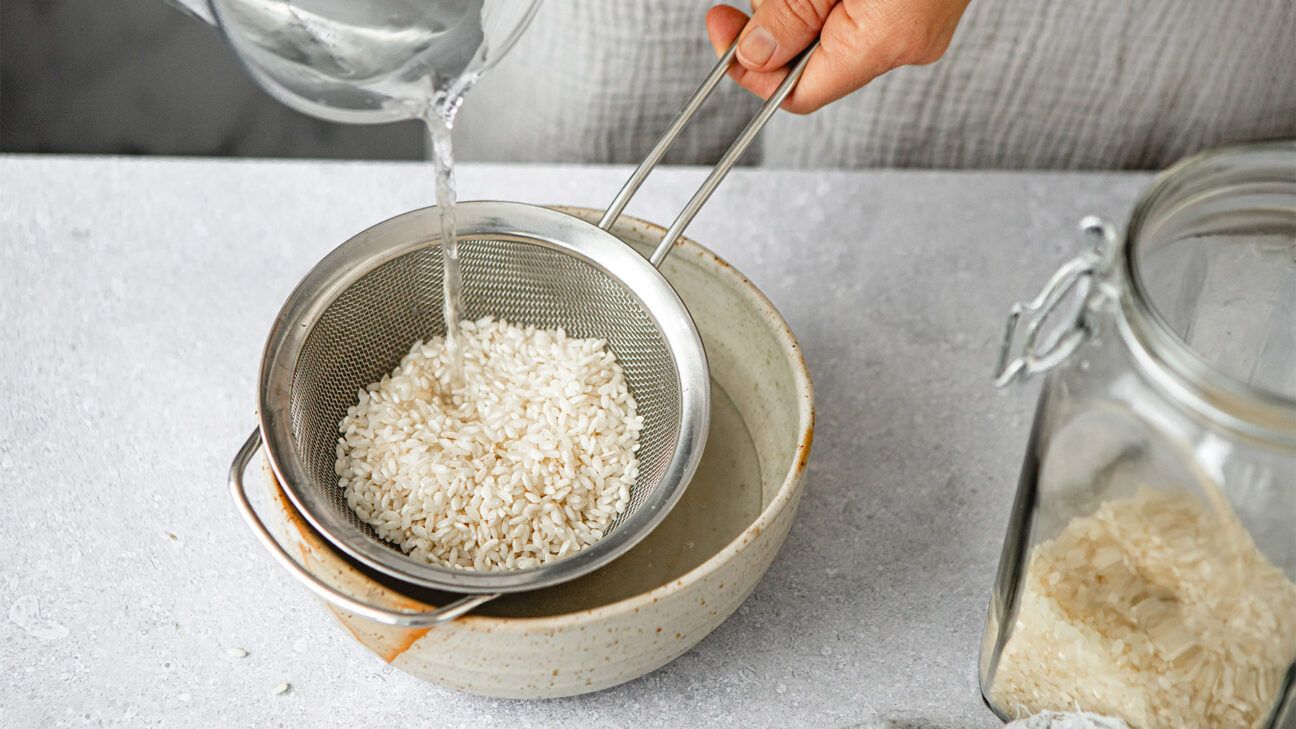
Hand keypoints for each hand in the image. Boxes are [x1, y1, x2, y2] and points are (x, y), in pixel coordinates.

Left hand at [706, 0, 969, 113]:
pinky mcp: (921, 3)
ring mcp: (919, 23)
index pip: (799, 93)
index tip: (721, 29)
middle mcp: (909, 42)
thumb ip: (790, 13)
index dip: (751, 67)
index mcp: (886, 41)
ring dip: (803, 1)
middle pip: (814, 58)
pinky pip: (858, 11)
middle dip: (777, 20)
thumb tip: (753, 53)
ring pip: (832, 30)